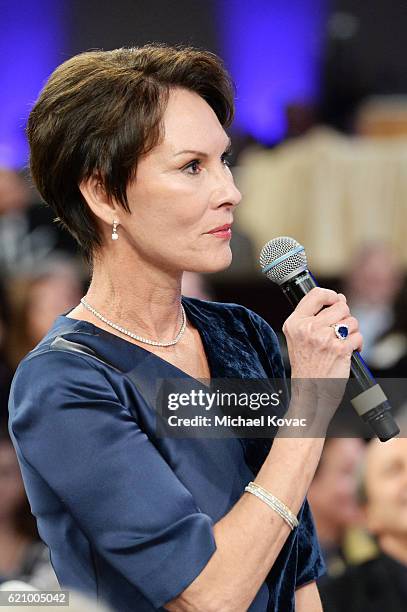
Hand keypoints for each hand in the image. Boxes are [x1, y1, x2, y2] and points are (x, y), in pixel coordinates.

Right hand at [282, 288, 362, 421]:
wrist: (310, 391)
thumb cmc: (306, 366)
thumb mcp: (298, 338)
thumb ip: (313, 317)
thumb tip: (338, 298)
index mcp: (295, 323)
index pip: (316, 294)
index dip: (331, 295)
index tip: (335, 300)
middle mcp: (308, 328)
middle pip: (340, 306)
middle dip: (345, 316)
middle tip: (338, 330)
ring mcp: (324, 338)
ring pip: (352, 321)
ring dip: (352, 332)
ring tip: (341, 342)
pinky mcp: (340, 349)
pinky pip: (358, 336)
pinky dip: (357, 344)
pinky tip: (348, 352)